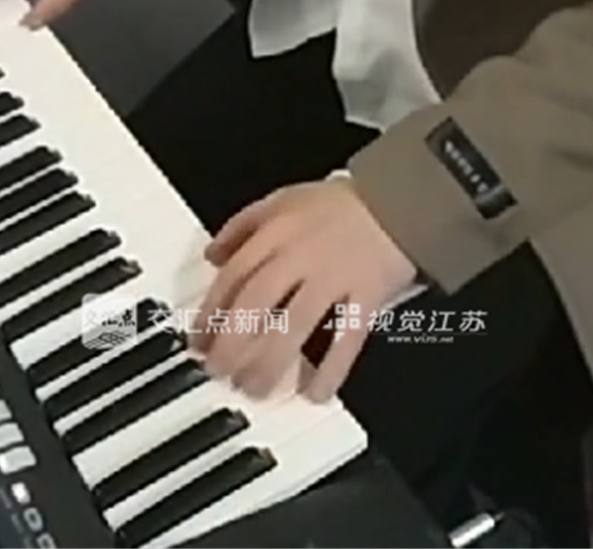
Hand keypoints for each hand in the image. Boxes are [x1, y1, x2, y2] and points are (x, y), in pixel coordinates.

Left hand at [191, 179, 415, 402]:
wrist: (393, 200)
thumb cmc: (337, 204)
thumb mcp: (280, 200)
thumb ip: (243, 226)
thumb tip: (212, 254)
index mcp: (276, 232)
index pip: (234, 275)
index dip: (211, 310)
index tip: (199, 339)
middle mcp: (299, 255)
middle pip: (256, 302)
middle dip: (231, 341)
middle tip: (218, 370)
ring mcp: (333, 277)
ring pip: (294, 324)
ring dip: (269, 361)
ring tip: (254, 387)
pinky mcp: (366, 295)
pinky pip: (347, 337)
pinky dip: (330, 368)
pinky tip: (316, 391)